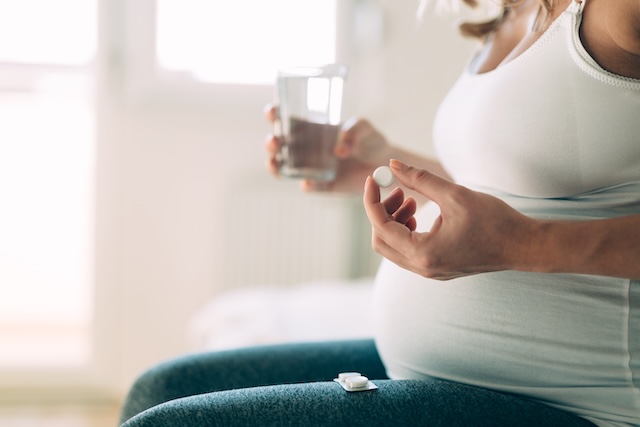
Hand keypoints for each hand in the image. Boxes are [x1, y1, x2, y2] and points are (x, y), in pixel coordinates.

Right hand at [264, 103, 390, 192]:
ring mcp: (311, 168)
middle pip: (278, 145)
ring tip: (275, 162)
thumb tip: (340, 149)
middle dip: (270, 143)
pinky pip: (309, 186)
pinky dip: (306, 185)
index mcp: (310, 128)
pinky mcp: (322, 184)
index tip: (272, 113)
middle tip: (275, 141)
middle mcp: (305, 148)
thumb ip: (354, 130)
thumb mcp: (364, 128)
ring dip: (274, 166)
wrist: (383, 165)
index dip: (273, 115)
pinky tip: (307, 182)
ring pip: (283, 168)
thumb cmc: (369, 139)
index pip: (285, 119)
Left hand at [363, 160, 536, 279]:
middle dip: (382, 212)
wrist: (524, 246)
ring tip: (412, 199)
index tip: (374, 178)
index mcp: (424, 253)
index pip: (380, 226)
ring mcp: (429, 271)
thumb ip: (420, 179)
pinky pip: (408, 251)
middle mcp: (423, 268)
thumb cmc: (495, 221)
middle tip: (398, 189)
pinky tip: (421, 212)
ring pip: (394, 247)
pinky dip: (406, 230)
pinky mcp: (437, 268)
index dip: (372, 200)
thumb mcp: (455, 195)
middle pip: (381, 241)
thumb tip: (393, 164)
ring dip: (395, 220)